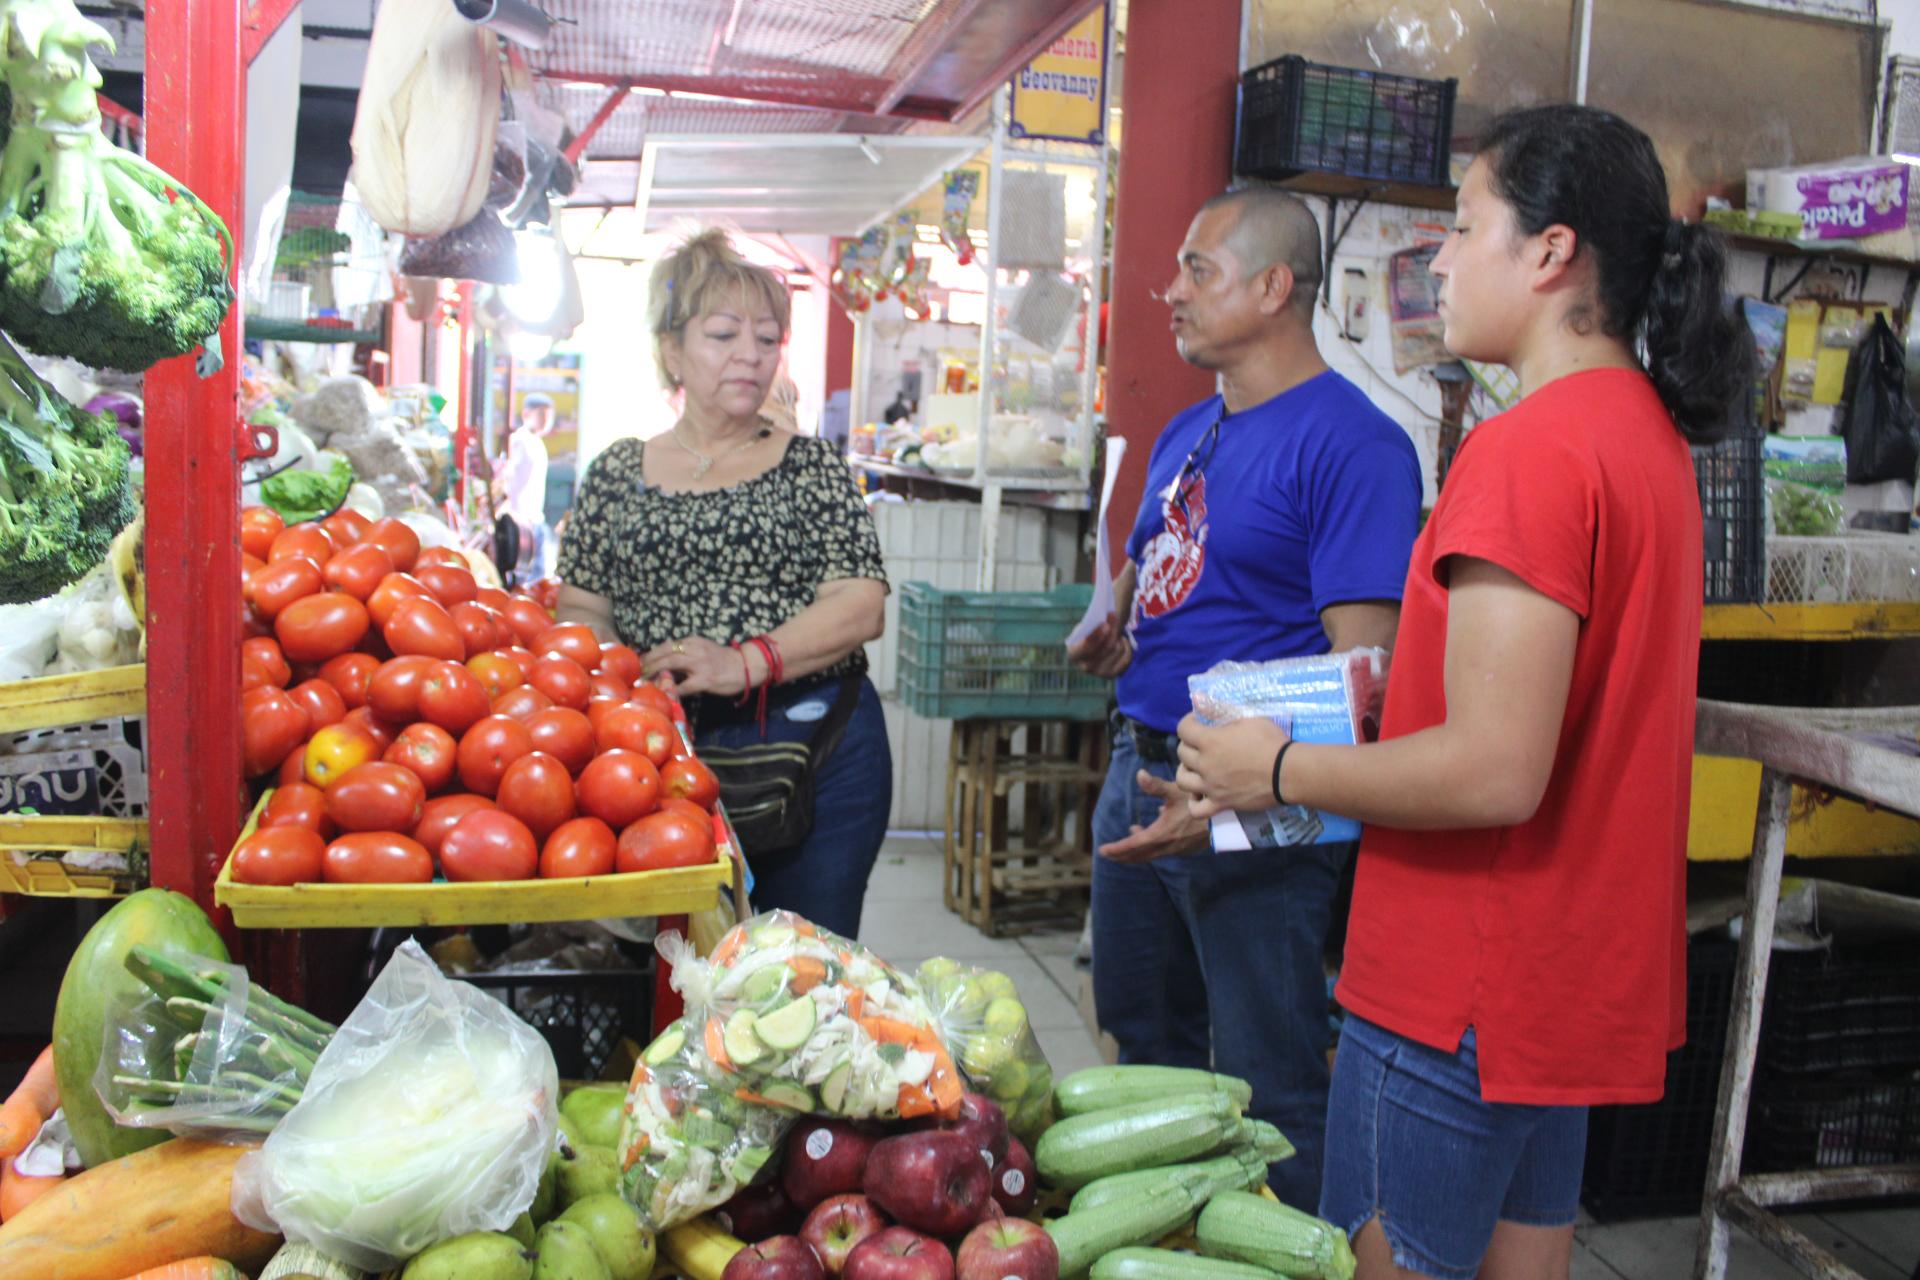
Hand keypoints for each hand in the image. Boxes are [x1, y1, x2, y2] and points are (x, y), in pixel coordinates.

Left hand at [642, 636, 744, 696]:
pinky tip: (663, 693)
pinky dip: (672, 689)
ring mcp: (700, 664)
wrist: (747, 666)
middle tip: (635, 672)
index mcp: (693, 641)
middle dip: (648, 662)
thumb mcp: (703, 648)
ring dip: (654, 672)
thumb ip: (685, 651)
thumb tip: (663, 652)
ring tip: (643, 680)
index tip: (639, 662)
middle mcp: (694, 649)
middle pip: (664, 653)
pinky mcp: (706, 679)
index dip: (650, 654)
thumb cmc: (724, 660)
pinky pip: (684, 685)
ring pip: (670, 664)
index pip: (666, 645)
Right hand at [1067, 612, 1132, 678]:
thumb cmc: (1089, 632)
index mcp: (1073, 655)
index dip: (1096, 635)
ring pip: (1117, 649)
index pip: (1086, 647)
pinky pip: (1126, 658)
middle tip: (1114, 615)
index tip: (1105, 624)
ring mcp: (1099, 673)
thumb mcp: (1085, 627)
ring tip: (1116, 630)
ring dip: (1119, 636)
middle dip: (1112, 631)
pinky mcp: (1112, 674)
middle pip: (1106, 647)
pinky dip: (1127, 646)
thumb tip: (1106, 621)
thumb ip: (1092, 625)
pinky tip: (1122, 641)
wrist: (1095, 646)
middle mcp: (1085, 667)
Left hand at [1098, 770, 1210, 862]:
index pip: (1133, 845)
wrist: (1229, 820)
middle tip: (1109, 853)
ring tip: (1130, 838)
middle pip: (1140, 855)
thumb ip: (1156, 785)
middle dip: (1123, 855)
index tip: (1103, 850)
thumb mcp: (1178, 790)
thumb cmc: (1202, 802)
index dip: (1117, 848)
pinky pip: (1163, 851)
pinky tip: (1153, 834)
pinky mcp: (1187, 849)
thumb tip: (1140, 774)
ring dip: (1137, 851)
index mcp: (1161, 834)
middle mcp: (1167, 846)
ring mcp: (1178, 850)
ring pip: (1151, 854)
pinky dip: (1152, 847)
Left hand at [1175, 713, 1290, 818]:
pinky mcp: (1221, 804)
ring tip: (1197, 768)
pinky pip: (1196, 809)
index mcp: (1210, 741)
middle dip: (1189, 745)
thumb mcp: (1248, 718)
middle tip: (1202, 744)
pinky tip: (1201, 794)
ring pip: (1182, 780)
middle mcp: (1205, 764)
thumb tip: (1199, 699)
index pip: (1183, 729)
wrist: (1288, 772)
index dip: (1189, 722)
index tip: (1200, 721)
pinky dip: (1195, 802)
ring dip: (1186, 771)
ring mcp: (1211, 786)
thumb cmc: (1271, 741)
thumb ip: (1221, 711)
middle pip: (1182, 753)